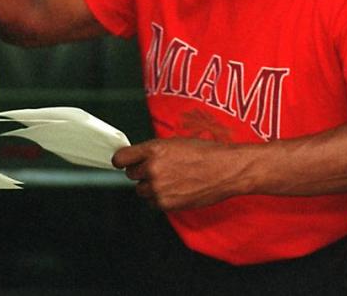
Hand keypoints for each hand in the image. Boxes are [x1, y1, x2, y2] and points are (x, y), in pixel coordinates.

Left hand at [112, 138, 241, 210]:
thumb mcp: (174, 143)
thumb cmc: (204, 153)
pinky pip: (153, 203)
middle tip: (159, 170)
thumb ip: (152, 152)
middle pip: (131, 174)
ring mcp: (159, 188)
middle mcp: (152, 168)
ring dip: (150, 187)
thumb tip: (137, 158)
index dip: (122, 161)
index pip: (120, 158)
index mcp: (153, 149)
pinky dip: (160, 199)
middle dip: (141, 173)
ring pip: (141, 190)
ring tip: (170, 181)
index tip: (122, 162)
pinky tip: (175, 190)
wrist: (225, 170)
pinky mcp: (166, 203)